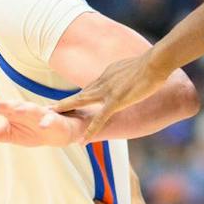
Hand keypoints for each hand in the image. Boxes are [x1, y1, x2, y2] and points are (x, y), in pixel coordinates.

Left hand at [0, 100, 87, 147]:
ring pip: (32, 109)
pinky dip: (46, 122)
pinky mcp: (53, 120)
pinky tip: (42, 126)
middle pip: (15, 105)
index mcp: (14, 112)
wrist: (56, 134)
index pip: (2, 109)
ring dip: (24, 109)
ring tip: (16, 111)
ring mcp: (40, 114)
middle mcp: (26, 110)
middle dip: (7, 104)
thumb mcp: (12, 135)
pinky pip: (49, 119)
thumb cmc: (31, 131)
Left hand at [55, 49, 169, 140]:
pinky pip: (99, 119)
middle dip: (63, 102)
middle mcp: (103, 81)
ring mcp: (107, 91)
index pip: (90, 88)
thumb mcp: (134, 67)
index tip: (68, 102)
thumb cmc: (152, 63)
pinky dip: (90, 130)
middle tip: (48, 108)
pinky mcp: (116, 101)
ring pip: (81, 101)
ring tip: (50, 118)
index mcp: (108, 74)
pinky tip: (82, 141)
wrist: (156, 62)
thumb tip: (128, 75)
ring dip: (65, 110)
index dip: (78, 96)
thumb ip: (126, 73)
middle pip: (79, 94)